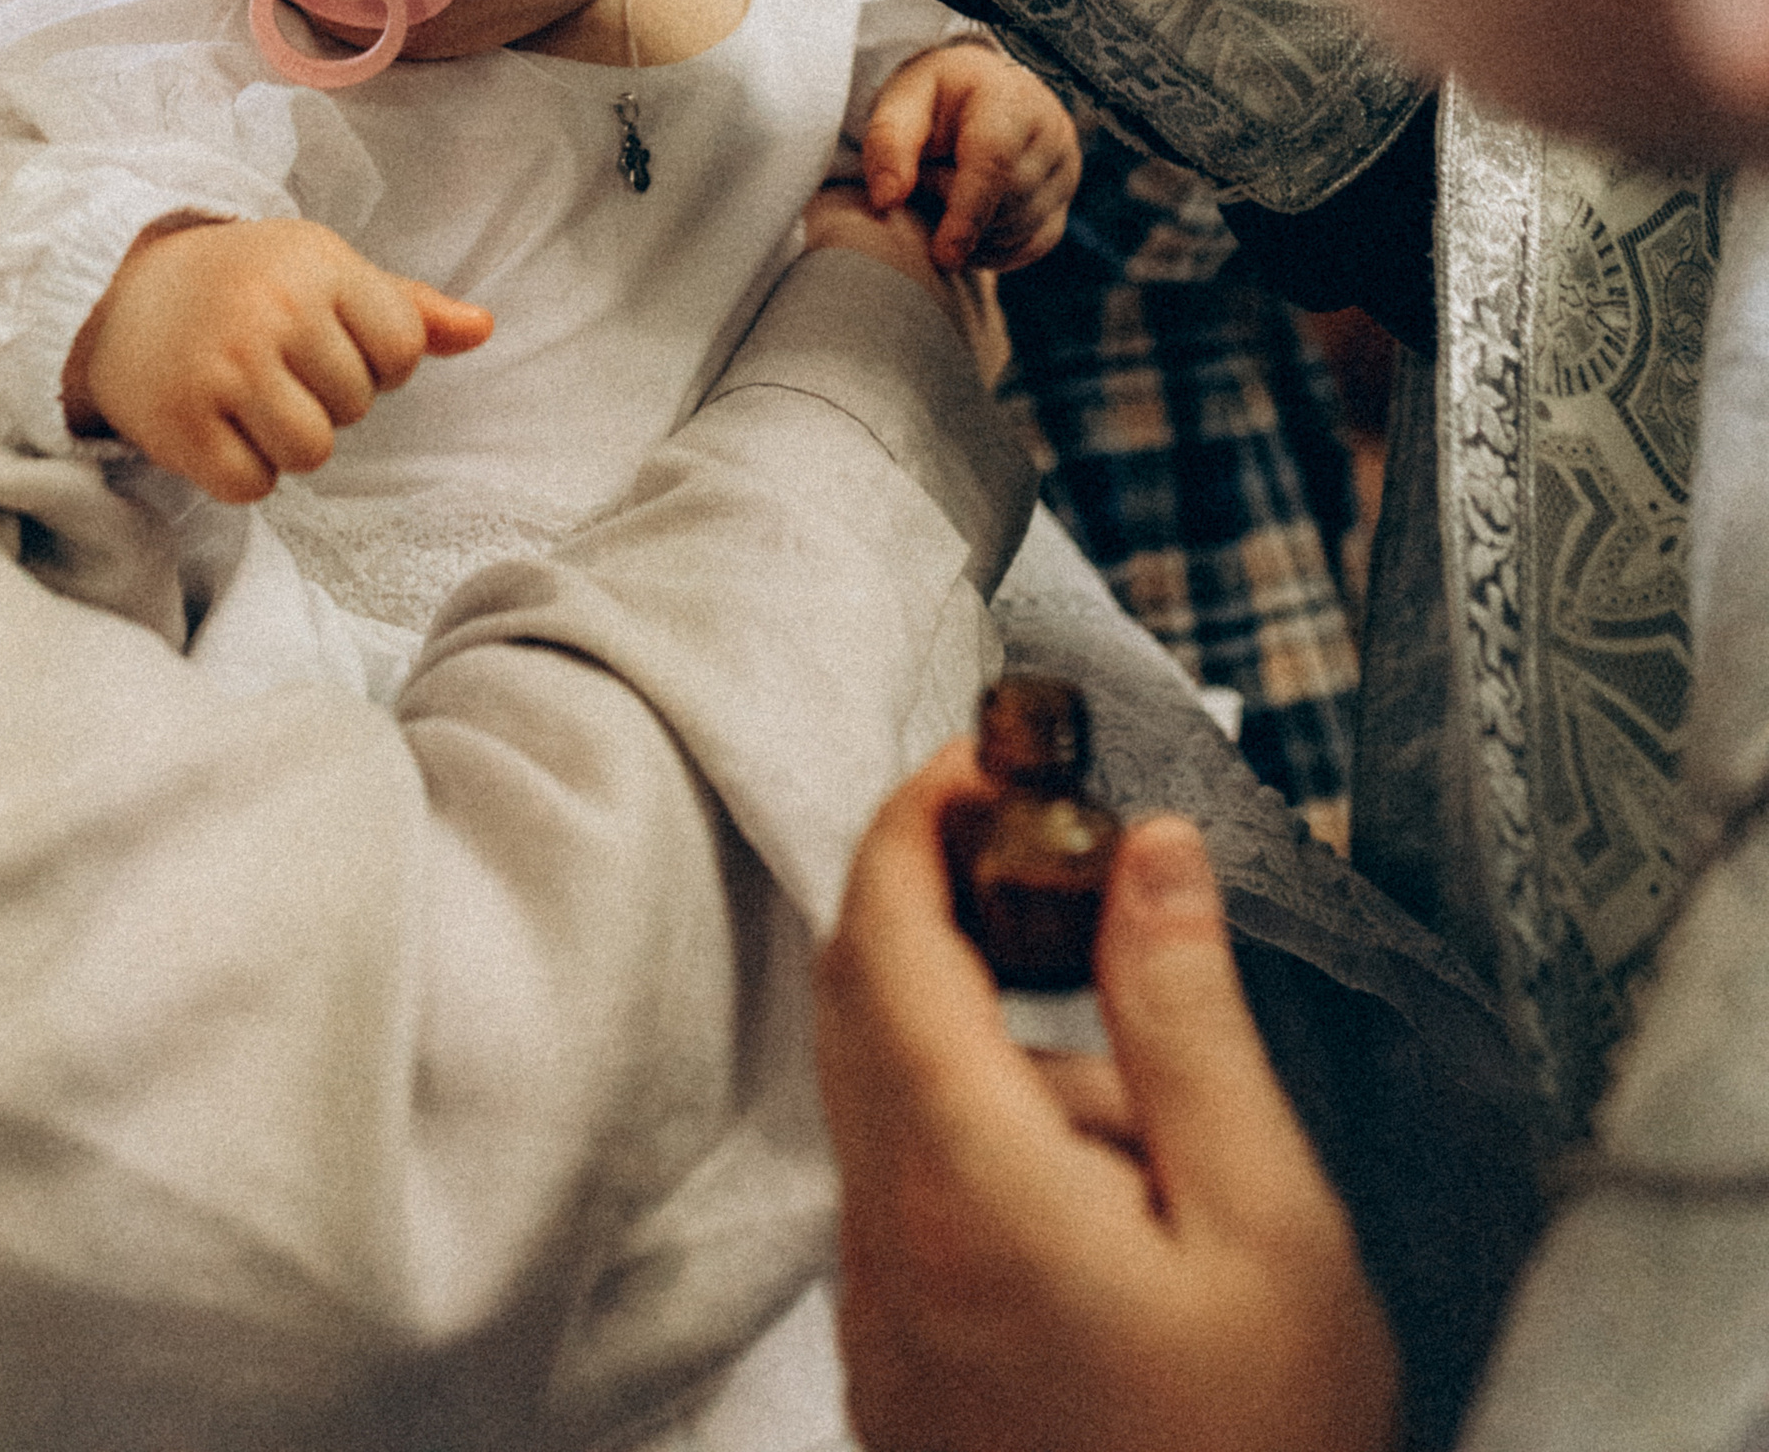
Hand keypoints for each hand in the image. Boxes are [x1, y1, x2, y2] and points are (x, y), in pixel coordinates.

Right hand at [65, 217, 493, 500]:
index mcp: (319, 264)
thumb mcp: (322, 271)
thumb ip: (406, 306)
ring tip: (250, 401)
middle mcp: (274, 309)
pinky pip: (252, 485)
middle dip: (323, 400)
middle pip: (355, 407)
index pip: (402, 349)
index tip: (327, 341)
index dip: (374, 361)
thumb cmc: (243, 283)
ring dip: (286, 442)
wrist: (120, 294)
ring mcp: (225, 367)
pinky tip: (216, 427)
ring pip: (311, 452)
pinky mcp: (182, 423)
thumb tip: (485, 329)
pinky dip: (240, 471)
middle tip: (273, 367)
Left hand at [815, 750, 1403, 1451]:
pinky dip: (992, 1147)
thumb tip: (1145, 847)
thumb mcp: (1270, 1228)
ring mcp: (881, 1315)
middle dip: (944, 903)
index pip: (880, 932)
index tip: (990, 760)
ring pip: (894, 1103)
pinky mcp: (902, 1372)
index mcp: (961, 1180)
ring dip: (996, 1051)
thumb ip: (1190, 1020)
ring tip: (1168, 1140)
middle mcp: (885, 1240)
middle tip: (1059, 864)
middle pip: (861, 1002)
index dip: (918, 816)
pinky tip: (1126, 1223)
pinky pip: (916, 1199)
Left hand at [860, 41, 1079, 273]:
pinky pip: (1026, 248)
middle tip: (926, 175)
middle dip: (953, 206)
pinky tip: (967, 220)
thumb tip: (886, 200)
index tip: (942, 255)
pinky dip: (989, 246)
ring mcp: (1065, 172)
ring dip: (970, 229)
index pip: (995, 162)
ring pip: (1017, 231)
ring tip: (947, 186)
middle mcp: (1052, 133)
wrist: (980, 94)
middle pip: (1005, 202)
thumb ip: (887, 143)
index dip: (967, 212)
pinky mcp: (1062, 207)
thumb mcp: (902, 99)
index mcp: (1009, 98)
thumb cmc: (937, 97)